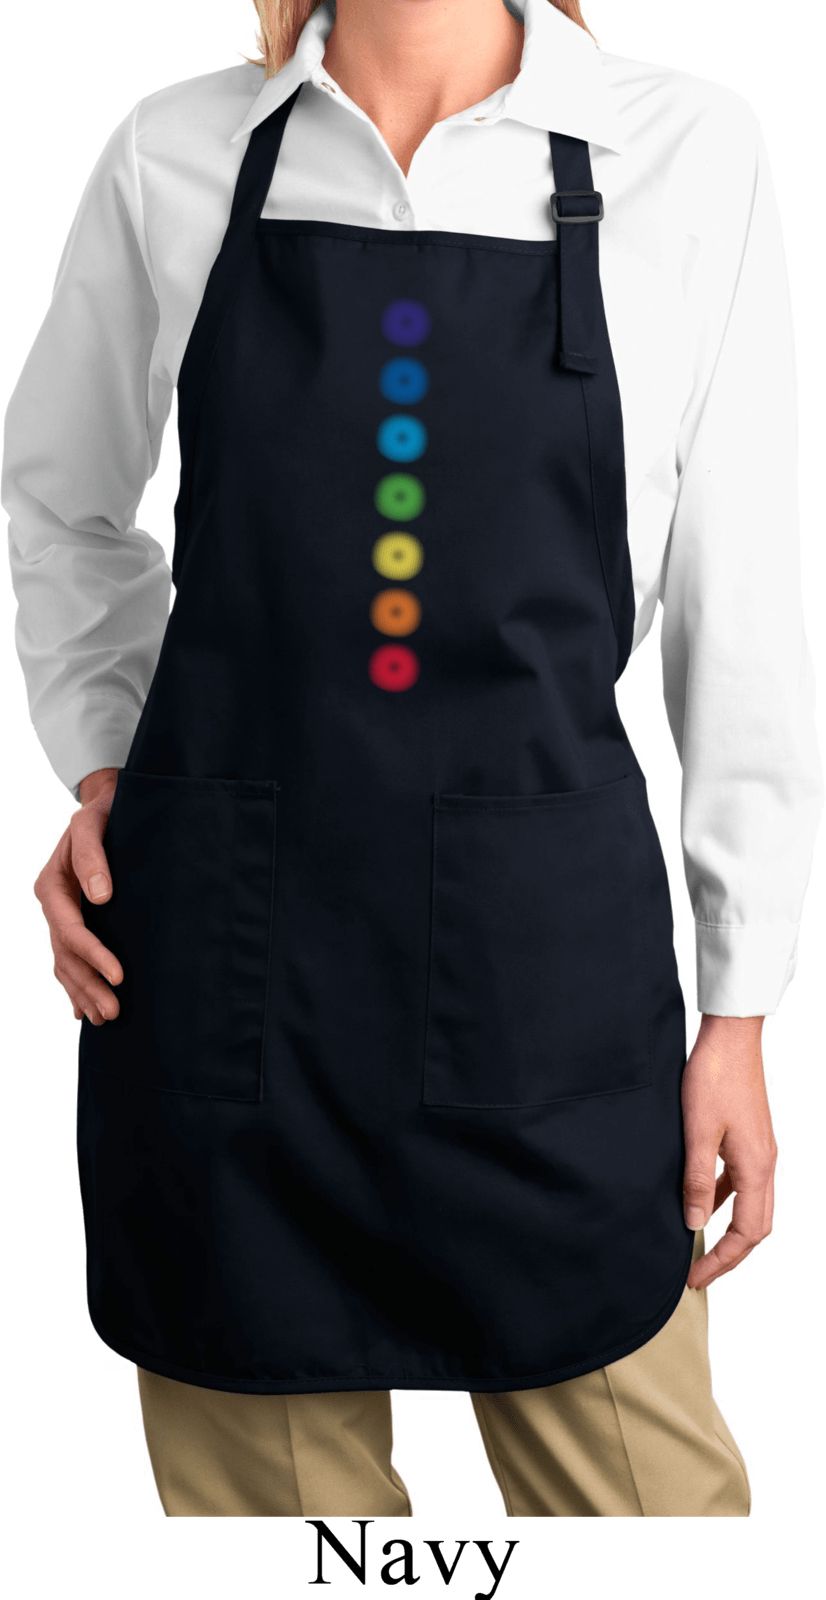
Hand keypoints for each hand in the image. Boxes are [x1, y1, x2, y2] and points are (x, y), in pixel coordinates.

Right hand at [34, 767, 121, 1025]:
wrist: (105, 805)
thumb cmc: (103, 811)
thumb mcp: (92, 824)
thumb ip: (92, 856)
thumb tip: (100, 896)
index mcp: (51, 887)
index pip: (71, 931)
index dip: (94, 956)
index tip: (119, 976)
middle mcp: (53, 906)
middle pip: (67, 956)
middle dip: (89, 986)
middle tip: (114, 1012)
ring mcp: (61, 916)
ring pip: (66, 963)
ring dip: (83, 993)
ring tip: (105, 1019)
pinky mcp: (75, 921)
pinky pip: (69, 960)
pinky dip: (75, 986)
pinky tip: (82, 1010)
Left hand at [683, 1015, 776, 1288]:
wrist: (731, 1036)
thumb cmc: (714, 1077)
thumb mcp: (697, 1131)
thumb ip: (696, 1179)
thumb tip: (694, 1224)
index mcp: (756, 1167)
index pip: (747, 1233)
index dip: (722, 1260)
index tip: (695, 1277)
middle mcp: (765, 1164)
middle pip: (756, 1227)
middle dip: (730, 1255)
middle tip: (698, 1272)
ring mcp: (760, 1150)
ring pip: (752, 1206)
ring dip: (730, 1230)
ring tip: (699, 1245)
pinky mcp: (750, 1138)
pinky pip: (742, 1182)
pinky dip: (725, 1201)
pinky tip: (701, 1201)